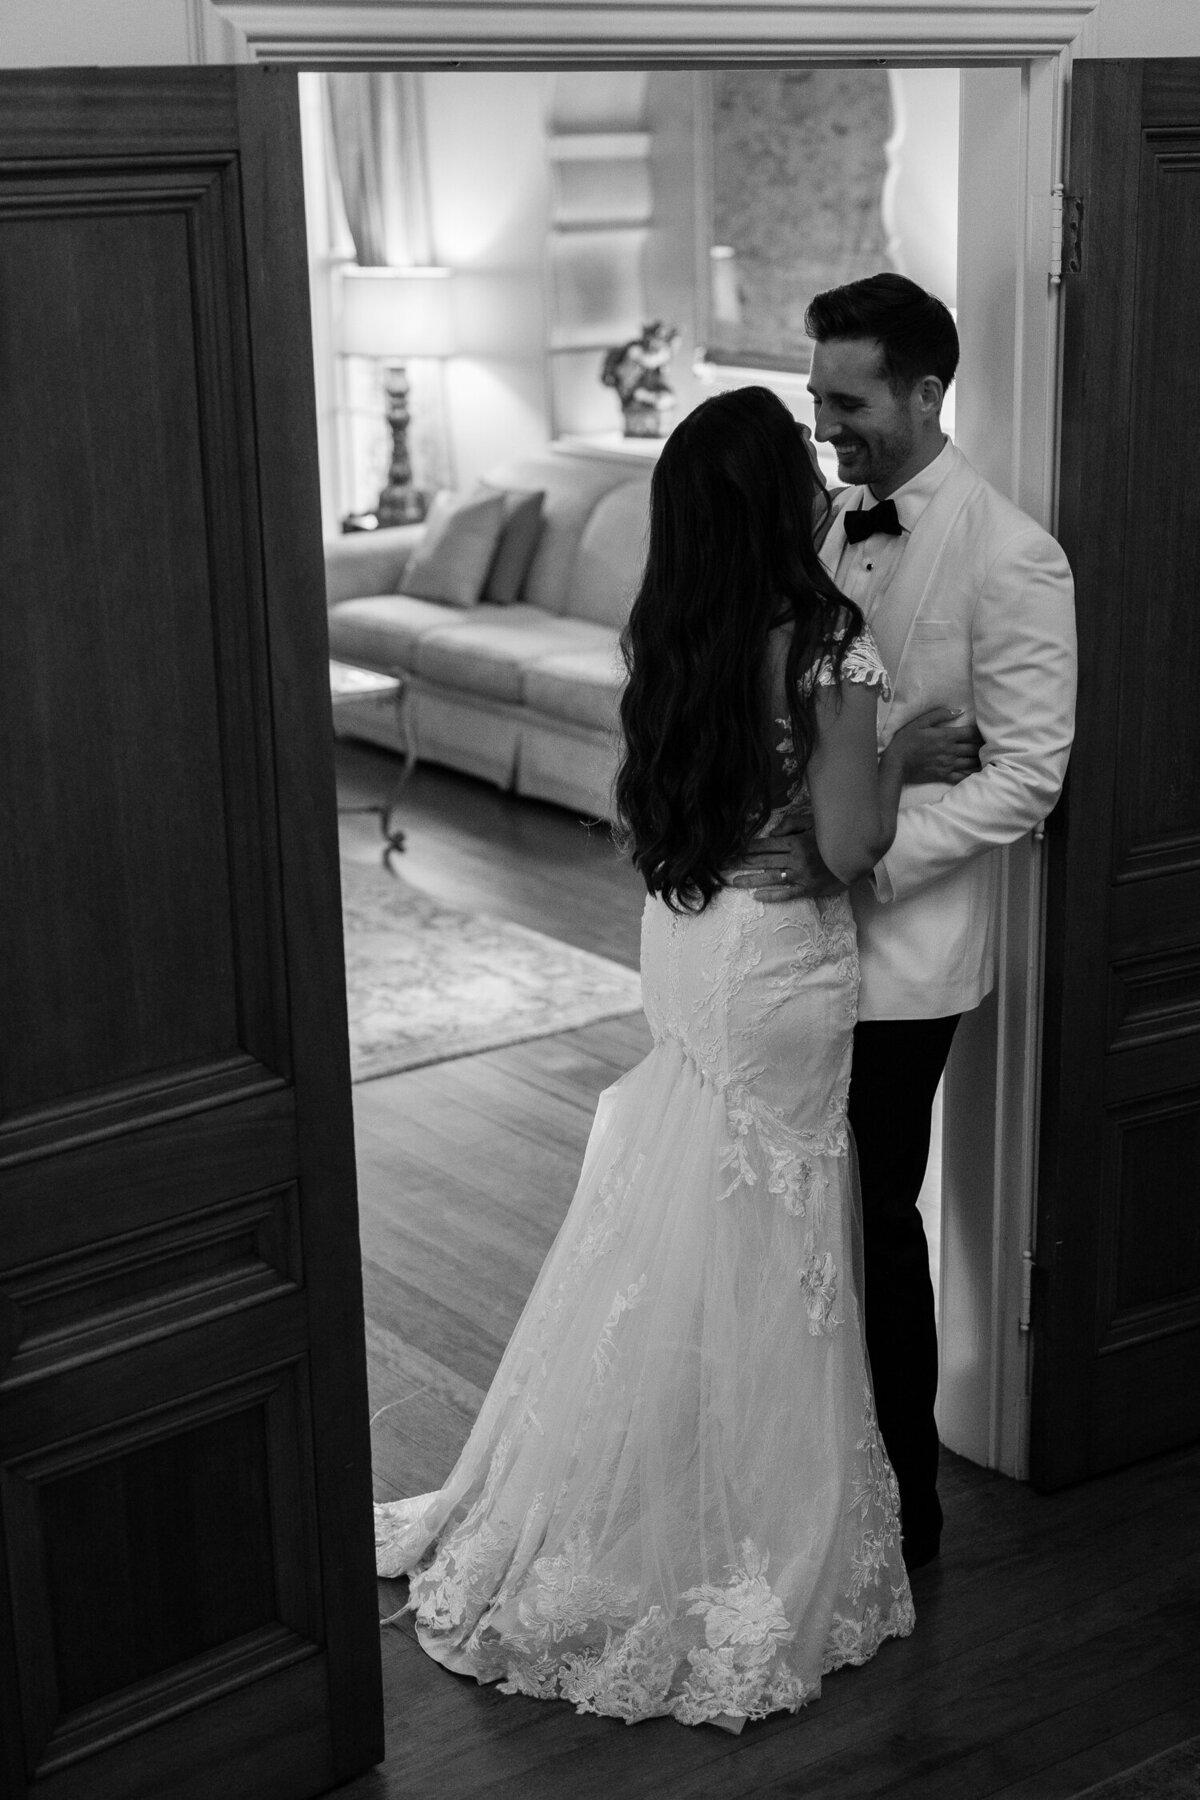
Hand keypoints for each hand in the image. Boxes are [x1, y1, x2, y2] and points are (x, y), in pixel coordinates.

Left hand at [727, 815, 844, 902]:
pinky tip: (757, 897)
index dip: (746, 848)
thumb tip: (770, 834)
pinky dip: (772, 896)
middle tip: (723, 866)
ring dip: (751, 880)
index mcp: (795, 842)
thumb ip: (791, 824)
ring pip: (771, 878)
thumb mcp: (814, 823)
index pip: (765, 845)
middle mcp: (795, 860)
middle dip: (742, 863)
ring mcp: (801, 876)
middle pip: (763, 861)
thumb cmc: (834, 837)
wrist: (857, 857)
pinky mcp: (808, 889)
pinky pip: (787, 894)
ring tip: (734, 882)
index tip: (731, 850)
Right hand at [885, 706, 982, 785]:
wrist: (896, 763)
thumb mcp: (920, 722)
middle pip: (975, 748)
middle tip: (989, 743)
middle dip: (983, 745)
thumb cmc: (906, 740)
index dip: (981, 731)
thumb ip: (939, 714)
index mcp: (946, 736)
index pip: (971, 732)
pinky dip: (972, 774)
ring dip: (980, 758)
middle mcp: (951, 751)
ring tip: (986, 756)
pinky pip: (963, 776)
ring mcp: (949, 764)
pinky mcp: (944, 775)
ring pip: (972, 762)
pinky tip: (978, 772)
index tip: (984, 730)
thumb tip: (958, 711)